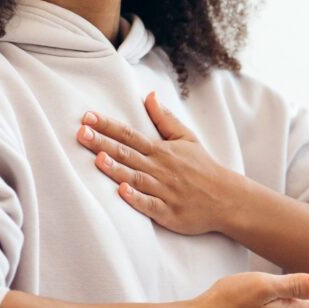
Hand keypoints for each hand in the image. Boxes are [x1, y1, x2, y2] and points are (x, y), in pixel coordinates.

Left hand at [77, 92, 237, 234]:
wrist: (227, 199)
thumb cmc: (203, 168)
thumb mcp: (187, 138)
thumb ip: (165, 119)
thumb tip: (149, 95)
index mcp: (161, 150)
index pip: (129, 134)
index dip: (107, 125)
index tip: (87, 117)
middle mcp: (160, 168)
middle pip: (126, 153)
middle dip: (103, 143)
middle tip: (81, 133)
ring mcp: (164, 191)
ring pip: (135, 178)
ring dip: (116, 168)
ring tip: (98, 158)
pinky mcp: (168, 212)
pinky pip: (149, 205)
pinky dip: (136, 199)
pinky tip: (121, 192)